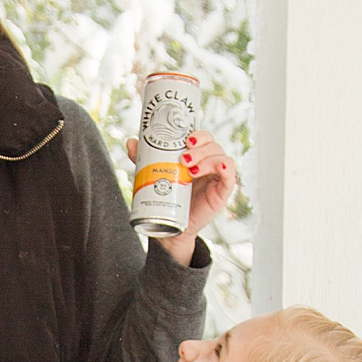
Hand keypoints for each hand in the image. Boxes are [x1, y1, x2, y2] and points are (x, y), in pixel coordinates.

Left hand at [125, 129, 237, 263]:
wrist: (170, 226)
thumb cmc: (166, 197)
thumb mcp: (154, 175)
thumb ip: (144, 158)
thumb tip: (130, 142)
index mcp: (196, 155)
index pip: (203, 137)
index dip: (198, 134)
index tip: (186, 140)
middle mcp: (209, 162)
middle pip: (213, 144)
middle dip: (199, 148)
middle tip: (183, 158)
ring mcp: (217, 176)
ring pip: (221, 156)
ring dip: (207, 159)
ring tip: (190, 170)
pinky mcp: (223, 190)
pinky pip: (231, 174)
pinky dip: (226, 167)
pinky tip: (218, 168)